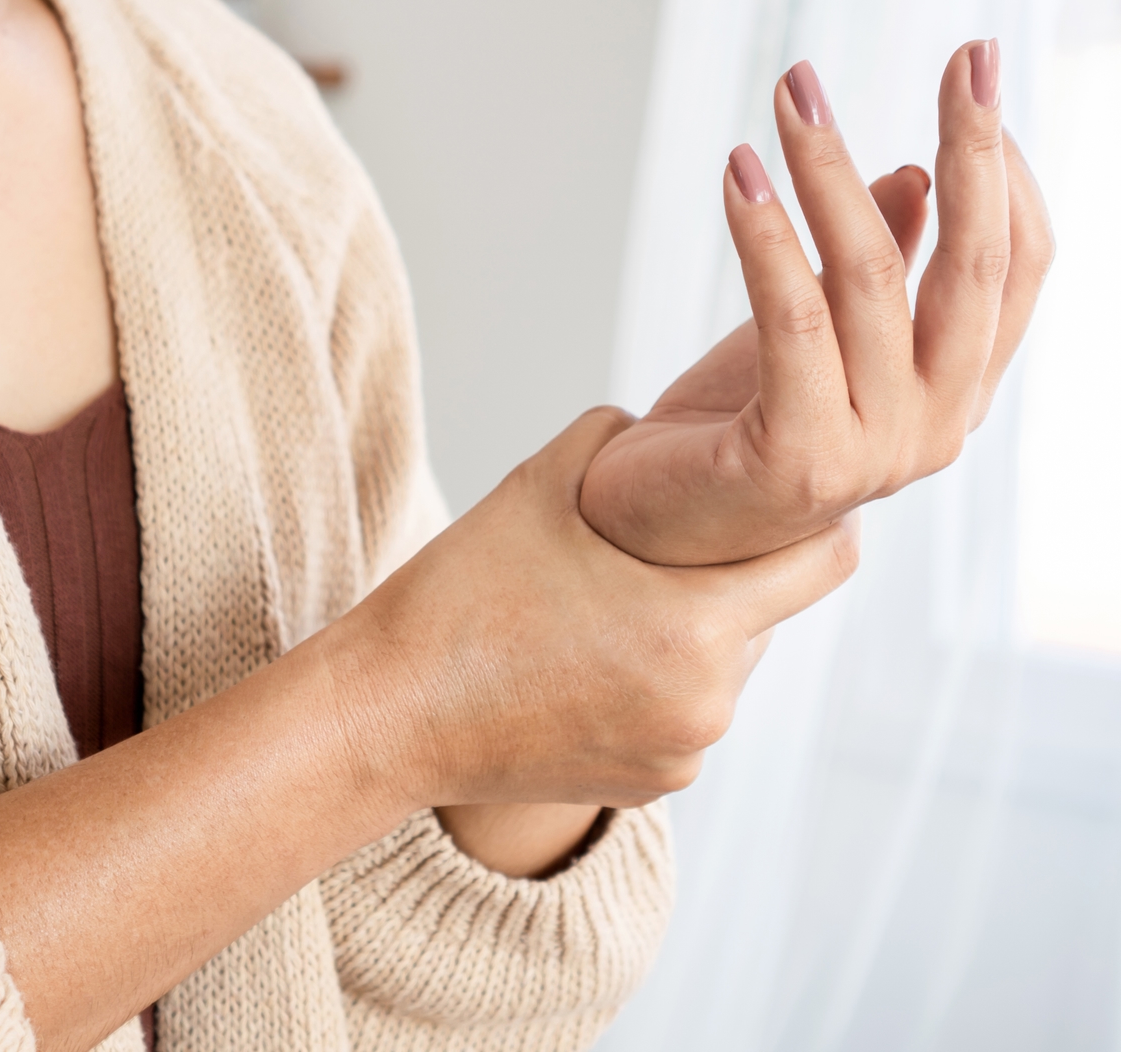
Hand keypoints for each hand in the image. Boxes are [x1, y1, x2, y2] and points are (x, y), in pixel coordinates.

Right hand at [348, 407, 858, 810]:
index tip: (790, 494)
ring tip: (620, 602)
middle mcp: (707, 701)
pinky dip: (665, 681)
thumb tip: (663, 430)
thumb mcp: (539, 482)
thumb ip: (620, 436)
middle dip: (737, 573)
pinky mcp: (654, 786)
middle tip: (675, 543)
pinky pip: (690, 714)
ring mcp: (683, 753)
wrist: (390, 714)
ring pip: (729, 666)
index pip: (826, 560)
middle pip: (771, 613)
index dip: (819, 517)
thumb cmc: (460, 596)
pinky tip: (598, 656)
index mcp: (693, 625)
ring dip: (697, 629)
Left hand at [579, 42, 1054, 565]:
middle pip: (973, 268)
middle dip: (973, 148)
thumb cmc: (737, 427)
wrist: (654, 526)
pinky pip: (791, 318)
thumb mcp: (818, 336)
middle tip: (962, 53)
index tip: (976, 76)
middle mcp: (935, 428)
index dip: (1008, 170)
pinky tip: (740, 172)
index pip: (1016, 270)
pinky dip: (766, 235)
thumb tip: (918, 175)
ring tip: (792, 95)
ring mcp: (874, 453)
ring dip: (828, 169)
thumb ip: (881, 270)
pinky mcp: (799, 458)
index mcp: (953, 394)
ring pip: (869, 278)